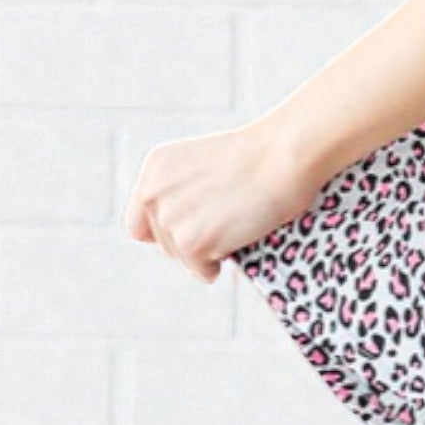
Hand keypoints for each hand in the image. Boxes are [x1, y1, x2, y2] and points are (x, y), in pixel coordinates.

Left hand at [123, 119, 330, 284]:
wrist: (285, 154)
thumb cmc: (263, 156)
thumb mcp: (206, 164)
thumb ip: (184, 191)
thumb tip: (181, 231)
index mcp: (157, 167)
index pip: (139, 220)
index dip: (164, 230)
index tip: (189, 231)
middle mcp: (154, 192)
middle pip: (162, 241)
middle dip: (191, 241)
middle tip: (225, 225)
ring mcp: (171, 218)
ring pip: (180, 258)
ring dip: (206, 253)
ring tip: (236, 227)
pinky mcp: (191, 242)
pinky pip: (200, 270)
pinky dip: (218, 265)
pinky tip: (238, 241)